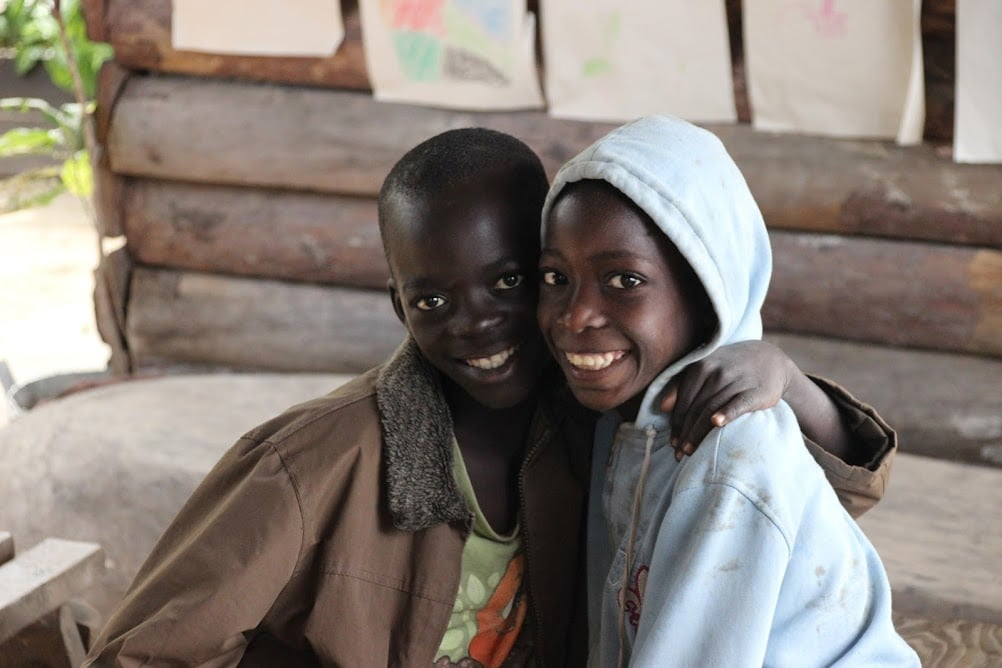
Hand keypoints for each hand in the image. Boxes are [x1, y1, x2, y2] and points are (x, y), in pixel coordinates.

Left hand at [660, 341, 794, 460]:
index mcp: (700, 367)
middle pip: (696, 408)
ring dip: (698, 432)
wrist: (769, 359)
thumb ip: (683, 386)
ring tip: (690, 451)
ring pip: (712, 410)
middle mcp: (716, 372)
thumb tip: (663, 407)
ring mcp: (736, 380)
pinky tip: (716, 423)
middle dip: (686, 433)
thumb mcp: (706, 370)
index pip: (684, 401)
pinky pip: (737, 404)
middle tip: (679, 454)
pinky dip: (726, 413)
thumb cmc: (730, 369)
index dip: (677, 424)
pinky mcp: (754, 391)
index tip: (673, 443)